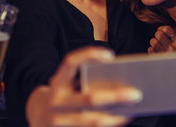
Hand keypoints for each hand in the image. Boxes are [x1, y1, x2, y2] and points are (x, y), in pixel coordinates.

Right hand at [26, 46, 140, 126]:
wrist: (39, 116)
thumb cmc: (62, 94)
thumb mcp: (66, 83)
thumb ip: (85, 79)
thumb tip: (119, 82)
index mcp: (57, 82)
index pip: (70, 62)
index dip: (89, 55)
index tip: (110, 55)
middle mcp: (57, 101)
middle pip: (89, 99)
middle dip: (115, 97)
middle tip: (136, 93)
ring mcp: (60, 121)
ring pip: (93, 121)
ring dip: (116, 117)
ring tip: (133, 110)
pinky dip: (110, 124)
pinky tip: (123, 118)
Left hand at [148, 25, 175, 52]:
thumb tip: (165, 28)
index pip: (166, 28)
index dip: (163, 28)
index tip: (163, 31)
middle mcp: (172, 48)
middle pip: (158, 33)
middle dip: (158, 35)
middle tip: (161, 40)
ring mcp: (163, 54)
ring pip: (152, 41)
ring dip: (155, 43)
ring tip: (160, 47)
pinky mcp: (157, 60)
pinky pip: (150, 49)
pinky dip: (152, 50)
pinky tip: (158, 53)